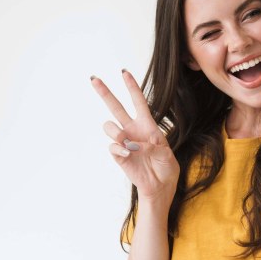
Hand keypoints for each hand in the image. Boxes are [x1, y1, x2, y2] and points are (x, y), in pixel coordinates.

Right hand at [91, 70, 179, 200]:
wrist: (160, 187)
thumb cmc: (166, 168)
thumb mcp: (166, 153)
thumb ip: (153, 145)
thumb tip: (133, 143)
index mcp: (148, 126)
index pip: (138, 102)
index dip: (132, 87)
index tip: (124, 72)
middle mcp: (133, 131)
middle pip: (116, 108)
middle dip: (105, 93)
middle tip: (94, 79)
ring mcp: (124, 143)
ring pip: (109, 126)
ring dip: (115, 131)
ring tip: (126, 141)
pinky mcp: (119, 156)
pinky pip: (112, 146)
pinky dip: (120, 148)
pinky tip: (129, 154)